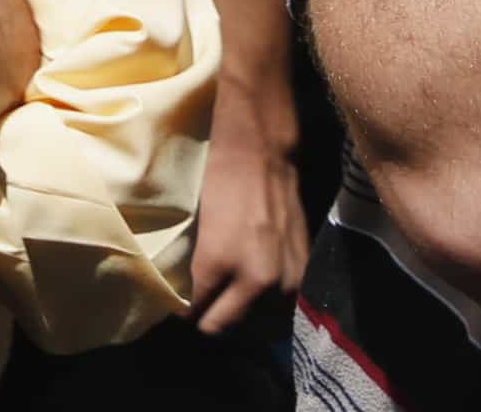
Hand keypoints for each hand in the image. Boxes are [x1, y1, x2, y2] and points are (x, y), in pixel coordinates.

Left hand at [189, 97, 306, 331]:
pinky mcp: (304, 274)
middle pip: (225, 326)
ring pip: (256, 324)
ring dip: (238, 318)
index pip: (196, 311)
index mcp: (219, 263)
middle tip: (196, 310)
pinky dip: (263, 308)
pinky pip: (280, 309)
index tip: (176, 311)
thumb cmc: (218, 180)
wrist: (262, 155)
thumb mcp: (194, 226)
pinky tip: (249, 296)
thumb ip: (192, 264)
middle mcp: (257, 280)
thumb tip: (182, 291)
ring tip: (222, 303)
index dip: (183, 314)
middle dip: (206, 321)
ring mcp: (285, 280)